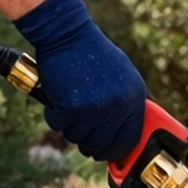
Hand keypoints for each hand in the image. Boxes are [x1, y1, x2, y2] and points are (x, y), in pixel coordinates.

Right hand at [13, 0, 146, 163]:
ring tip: (67, 105)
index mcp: (134, 98)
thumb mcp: (122, 74)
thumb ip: (127, 101)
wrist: (67, 33)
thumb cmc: (91, 52)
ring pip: (77, 138)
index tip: (106, 153)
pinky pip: (58, 125)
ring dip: (68, 126)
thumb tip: (132, 131)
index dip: (115, 151)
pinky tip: (56, 99)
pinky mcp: (71, 108)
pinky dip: (53, 115)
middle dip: (87, 143)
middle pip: (101, 145)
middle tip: (78, 130)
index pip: (129, 139)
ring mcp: (95, 109)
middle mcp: (118, 106)